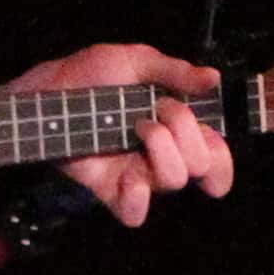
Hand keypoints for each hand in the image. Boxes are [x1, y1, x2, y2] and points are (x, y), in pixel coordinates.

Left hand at [15, 43, 230, 223]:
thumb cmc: (93, 74)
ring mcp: (138, 174)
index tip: (212, 135)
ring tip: (138, 126)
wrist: (51, 89)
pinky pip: (134, 214)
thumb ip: (175, 71)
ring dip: (163, 148)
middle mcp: (163, 156)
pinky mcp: (111, 189)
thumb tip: (214, 79)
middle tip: (159, 108)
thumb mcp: (136, 61)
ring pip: (174, 181)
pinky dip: (138, 199)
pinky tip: (130, 176)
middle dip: (187, 131)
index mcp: (176, 130)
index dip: (222, 155)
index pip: (215, 158)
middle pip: (200, 165)